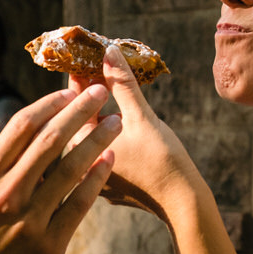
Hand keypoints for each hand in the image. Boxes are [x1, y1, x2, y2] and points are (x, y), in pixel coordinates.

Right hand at [0, 85, 119, 253]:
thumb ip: (2, 164)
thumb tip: (33, 128)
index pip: (21, 127)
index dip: (49, 104)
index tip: (68, 92)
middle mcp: (6, 193)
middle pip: (50, 140)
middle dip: (79, 111)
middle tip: (100, 92)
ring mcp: (29, 220)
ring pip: (71, 168)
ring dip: (97, 140)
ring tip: (115, 123)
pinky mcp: (49, 245)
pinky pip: (79, 204)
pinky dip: (96, 178)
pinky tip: (110, 161)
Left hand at [70, 45, 196, 218]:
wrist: (182, 203)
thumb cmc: (161, 160)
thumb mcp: (141, 116)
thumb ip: (122, 83)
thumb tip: (108, 50)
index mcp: (77, 149)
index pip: (70, 104)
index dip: (78, 76)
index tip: (84, 54)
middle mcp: (78, 167)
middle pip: (78, 120)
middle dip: (88, 92)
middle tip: (97, 65)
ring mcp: (93, 178)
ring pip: (90, 136)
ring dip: (99, 112)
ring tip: (110, 86)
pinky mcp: (109, 185)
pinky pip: (101, 150)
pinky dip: (108, 132)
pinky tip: (120, 117)